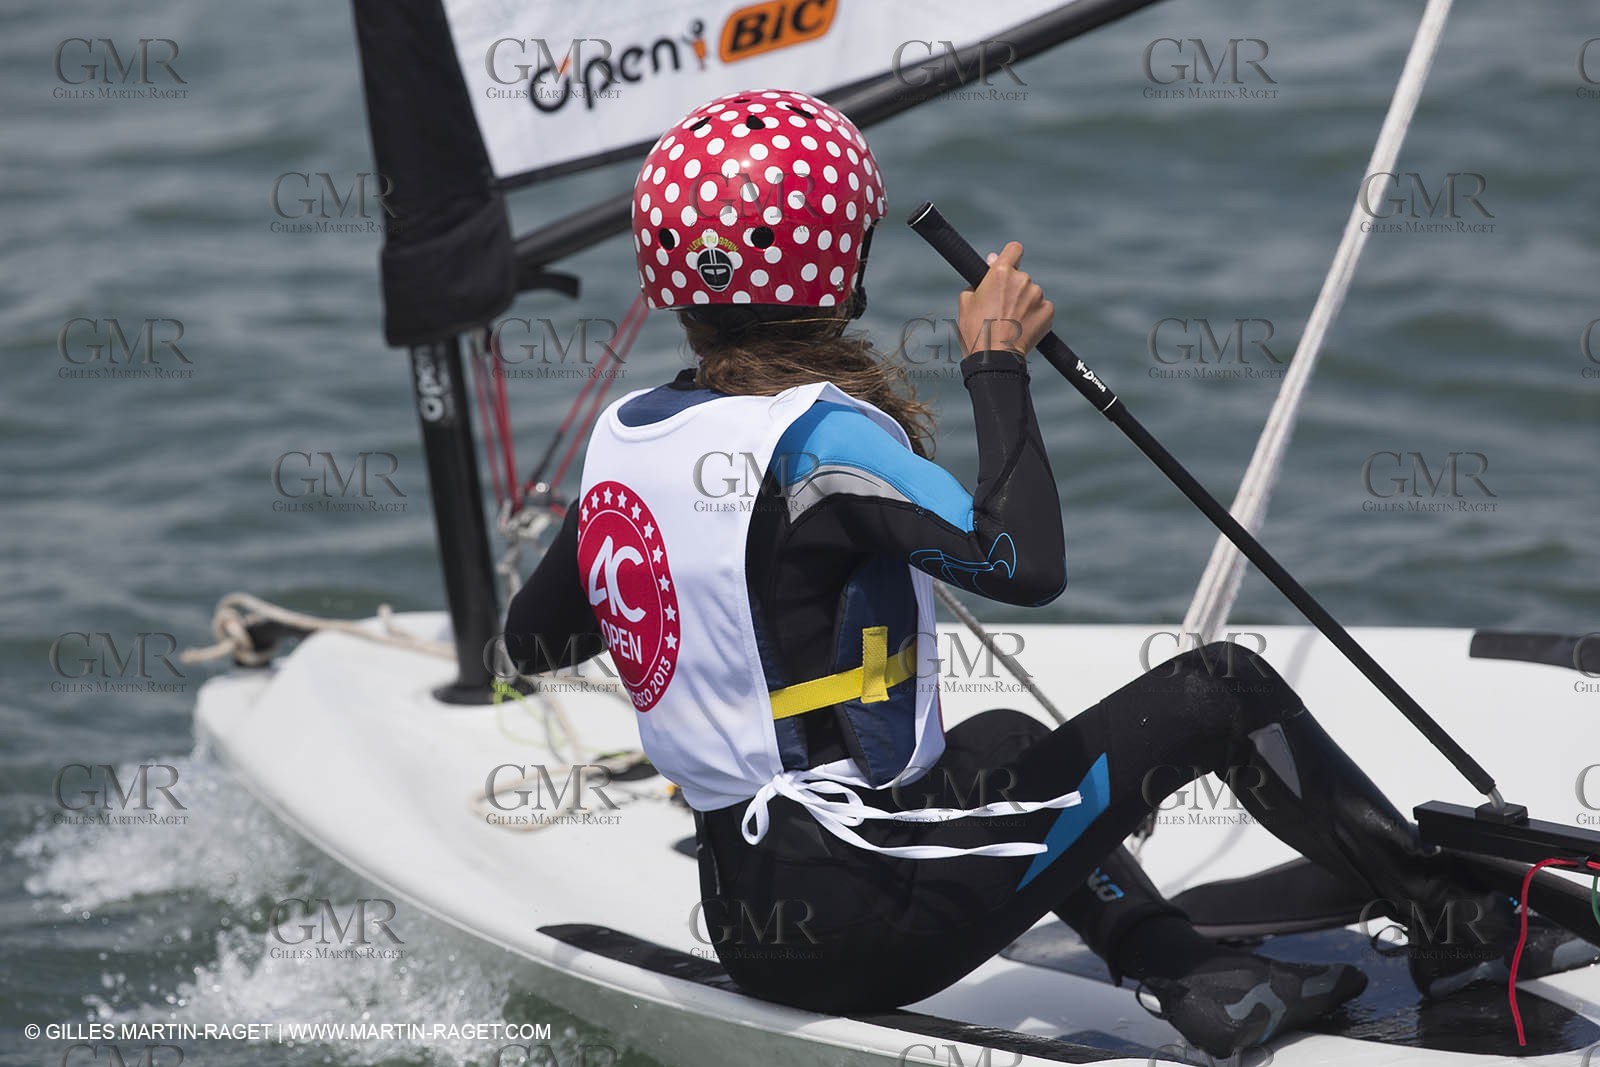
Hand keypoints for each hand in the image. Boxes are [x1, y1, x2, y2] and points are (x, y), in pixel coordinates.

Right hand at [956, 242, 1053, 357]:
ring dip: (1024, 302)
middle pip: (1020, 277)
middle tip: (1001, 308)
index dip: (1010, 256)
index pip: (1014, 249)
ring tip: (1011, 322)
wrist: (994, 358)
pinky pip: (1042, 307)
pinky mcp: (1048, 311)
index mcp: (1001, 272)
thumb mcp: (966, 302)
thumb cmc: (975, 330)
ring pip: (1031, 293)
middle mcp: (1022, 279)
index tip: (1008, 265)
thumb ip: (979, 279)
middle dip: (1013, 288)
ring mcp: (1037, 295)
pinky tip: (1022, 327)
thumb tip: (992, 262)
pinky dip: (1034, 315)